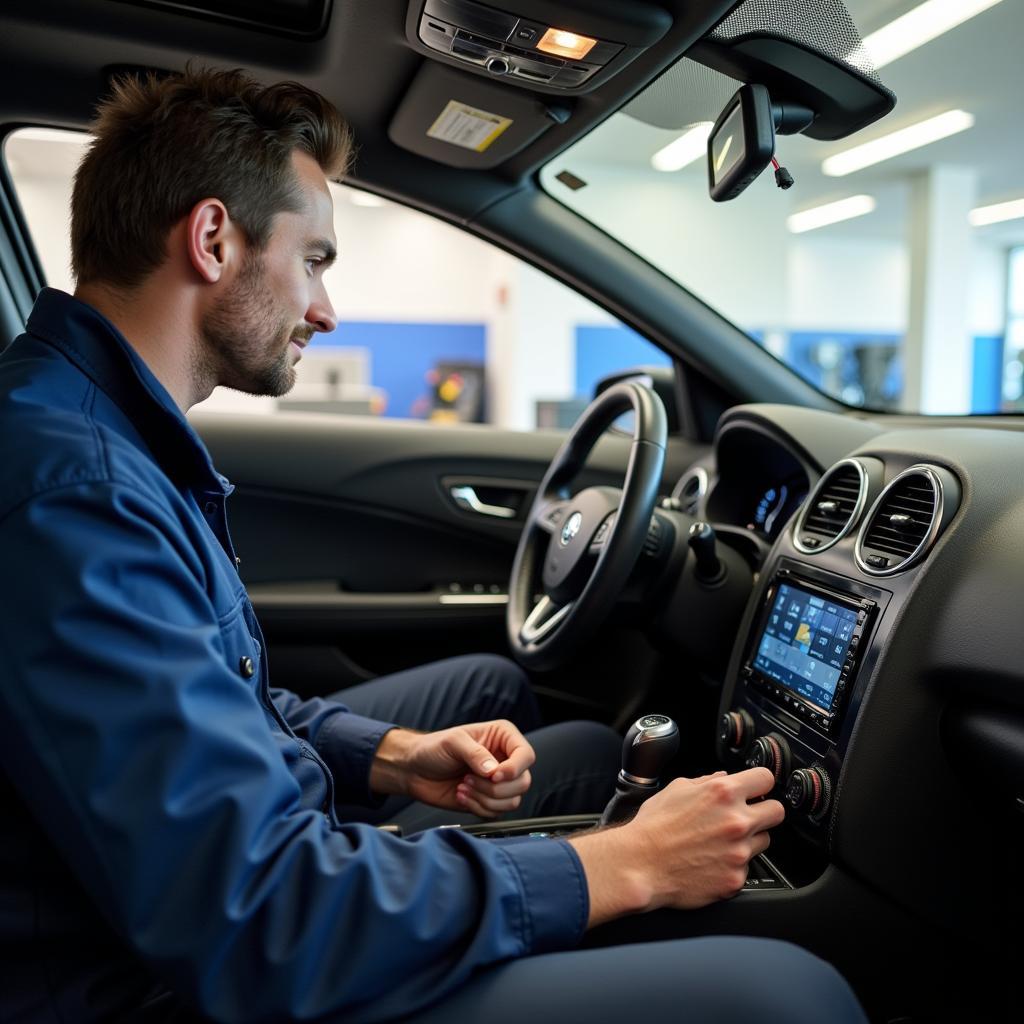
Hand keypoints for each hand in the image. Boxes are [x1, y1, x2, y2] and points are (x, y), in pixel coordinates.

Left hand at [371, 720, 535, 816]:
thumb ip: (475, 754)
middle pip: (523, 782)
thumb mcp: (453, 742)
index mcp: (502, 737)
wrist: (414, 770)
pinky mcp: (489, 801)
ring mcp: (498, 782)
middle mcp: (505, 759)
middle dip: (494, 787)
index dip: (514, 768)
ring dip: (485, 798)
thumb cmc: (433, 748)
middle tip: (468, 778)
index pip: (526, 755)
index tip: (494, 775)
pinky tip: (461, 795)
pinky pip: (497, 813)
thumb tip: (494, 770)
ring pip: (512, 801)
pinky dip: (478, 808)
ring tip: (463, 786)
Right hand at [570, 767, 784, 927]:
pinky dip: (733, 865)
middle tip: (746, 816)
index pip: (766, 778)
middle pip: (776, 811)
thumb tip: (724, 778)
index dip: (760, 783)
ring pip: (764, 841)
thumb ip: (706, 781)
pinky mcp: (735, 879)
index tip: (756, 789)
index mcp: (723, 793)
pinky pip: (746, 869)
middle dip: (763, 811)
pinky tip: (712, 862)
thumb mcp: (676, 789)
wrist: (640, 864)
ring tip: (721, 842)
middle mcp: (736, 822)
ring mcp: (739, 853)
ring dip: (749, 840)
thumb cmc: (653, 827)